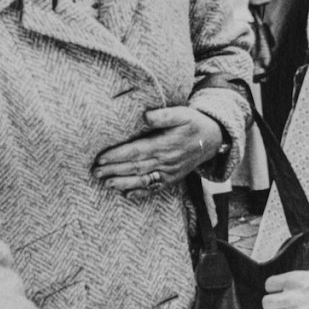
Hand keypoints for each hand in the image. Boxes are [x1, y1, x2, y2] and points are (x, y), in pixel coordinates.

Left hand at [92, 107, 223, 194]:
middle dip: (114, 170)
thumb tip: (145, 115)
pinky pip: (155, 188)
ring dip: (123, 183)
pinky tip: (127, 195)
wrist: (213, 139)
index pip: (136, 151)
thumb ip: (164, 115)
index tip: (100, 157)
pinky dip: (141, 193)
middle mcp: (166, 161)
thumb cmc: (194, 123)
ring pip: (143, 180)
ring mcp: (169, 173)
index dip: (117, 155)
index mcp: (165, 145)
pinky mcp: (172, 179)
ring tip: (106, 183)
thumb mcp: (182, 113)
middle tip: (95, 172)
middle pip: (135, 167)